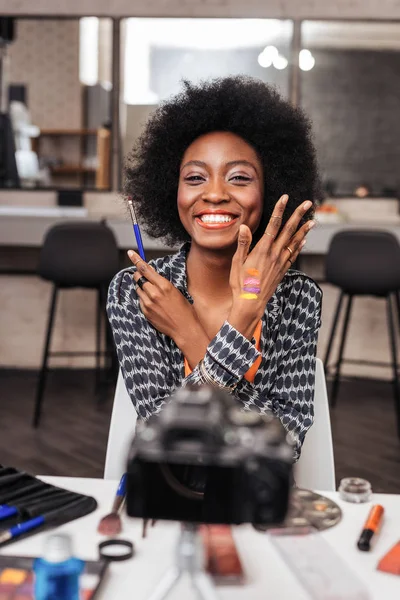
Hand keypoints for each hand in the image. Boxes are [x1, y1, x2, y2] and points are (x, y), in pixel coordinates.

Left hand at [128, 251, 208, 366]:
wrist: (184, 327)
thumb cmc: (183, 308)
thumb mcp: (175, 290)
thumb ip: (161, 282)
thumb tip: (150, 275)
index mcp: (164, 285)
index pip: (145, 269)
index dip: (136, 259)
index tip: (130, 252)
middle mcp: (154, 293)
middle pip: (138, 278)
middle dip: (139, 275)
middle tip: (143, 277)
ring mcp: (148, 303)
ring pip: (138, 289)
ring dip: (142, 288)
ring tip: (153, 295)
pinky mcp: (145, 311)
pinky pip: (140, 300)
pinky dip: (144, 299)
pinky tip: (154, 304)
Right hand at [228, 194, 314, 338]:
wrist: (251, 303)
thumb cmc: (241, 283)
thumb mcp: (237, 262)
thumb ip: (243, 243)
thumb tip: (244, 227)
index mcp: (263, 249)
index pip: (273, 225)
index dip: (280, 210)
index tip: (285, 198)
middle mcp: (275, 254)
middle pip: (289, 230)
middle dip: (298, 215)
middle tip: (307, 203)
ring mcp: (281, 262)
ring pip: (295, 242)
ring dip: (304, 230)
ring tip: (312, 220)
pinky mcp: (283, 270)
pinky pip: (294, 255)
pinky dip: (300, 246)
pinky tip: (303, 241)